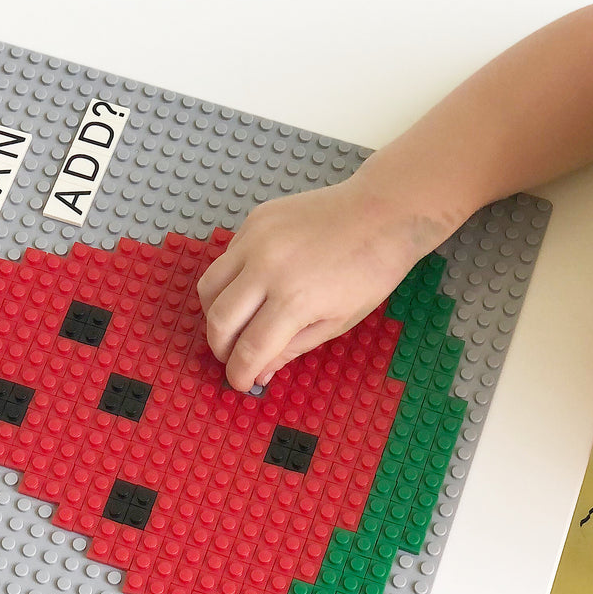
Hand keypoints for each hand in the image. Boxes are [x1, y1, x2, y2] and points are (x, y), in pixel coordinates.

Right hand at [196, 177, 446, 392]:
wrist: (384, 210)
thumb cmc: (370, 271)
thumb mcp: (338, 322)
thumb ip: (292, 349)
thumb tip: (259, 372)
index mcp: (294, 299)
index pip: (249, 348)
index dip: (240, 373)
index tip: (241, 383)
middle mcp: (267, 267)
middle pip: (219, 319)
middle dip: (220, 348)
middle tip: (232, 357)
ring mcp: (256, 239)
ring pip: (209, 286)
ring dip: (214, 314)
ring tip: (233, 325)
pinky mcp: (254, 219)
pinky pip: (225, 258)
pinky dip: (229, 281)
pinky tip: (250, 288)